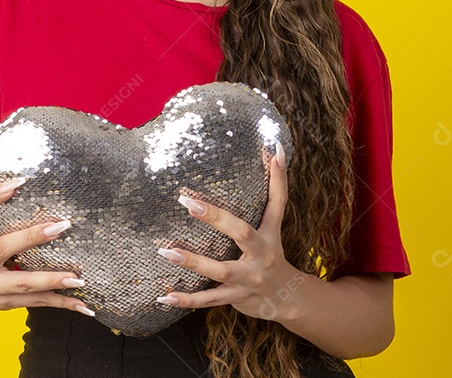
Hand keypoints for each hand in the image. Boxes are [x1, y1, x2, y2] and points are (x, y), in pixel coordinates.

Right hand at [0, 178, 95, 316]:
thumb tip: (23, 179)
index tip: (19, 182)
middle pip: (2, 248)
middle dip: (32, 237)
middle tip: (61, 225)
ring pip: (23, 283)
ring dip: (52, 280)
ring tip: (78, 277)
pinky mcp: (7, 303)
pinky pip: (37, 302)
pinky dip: (63, 304)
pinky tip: (84, 305)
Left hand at [153, 141, 304, 320]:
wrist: (287, 298)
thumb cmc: (274, 252)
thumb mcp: (276, 223)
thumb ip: (276, 189)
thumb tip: (278, 150)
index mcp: (268, 236)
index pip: (268, 206)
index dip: (264, 184)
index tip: (255, 160)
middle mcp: (259, 257)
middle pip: (241, 234)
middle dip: (215, 218)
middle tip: (186, 202)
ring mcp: (246, 280)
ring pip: (220, 272)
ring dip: (193, 263)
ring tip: (165, 252)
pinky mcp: (234, 298)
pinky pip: (208, 301)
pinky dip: (186, 300)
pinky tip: (164, 298)